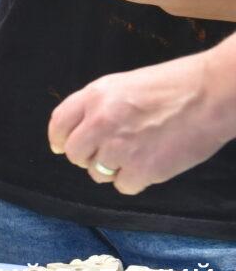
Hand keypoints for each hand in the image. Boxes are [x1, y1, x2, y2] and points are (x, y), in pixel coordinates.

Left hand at [48, 46, 234, 194]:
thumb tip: (78, 132)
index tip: (61, 146)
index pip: (58, 124)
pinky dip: (134, 180)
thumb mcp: (123, 84)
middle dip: (86, 156)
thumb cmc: (173, 86)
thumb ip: (97, 106)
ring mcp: (120, 148)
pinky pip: (123, 186)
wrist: (212, 94)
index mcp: (94, 97)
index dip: (58, 139)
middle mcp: (101, 122)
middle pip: (74, 153)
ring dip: (111, 169)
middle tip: (105, 153)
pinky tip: (149, 165)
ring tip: (135, 154)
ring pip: (97, 173)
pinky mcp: (144, 170)